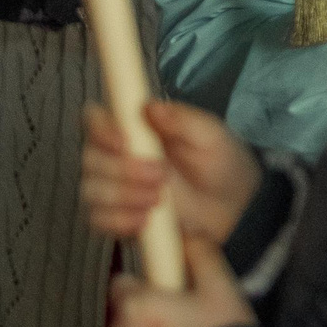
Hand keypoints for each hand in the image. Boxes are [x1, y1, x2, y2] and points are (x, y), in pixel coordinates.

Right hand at [82, 101, 261, 246]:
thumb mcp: (213, 138)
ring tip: (159, 199)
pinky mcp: (118, 217)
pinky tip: (146, 219)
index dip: (103, 130)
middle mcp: (118, 156)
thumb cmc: (222, 164)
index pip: (98, 121)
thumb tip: (151, 106)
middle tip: (161, 175)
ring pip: (91, 190)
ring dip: (123, 195)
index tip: (124, 142)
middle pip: (91, 158)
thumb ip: (184, 119)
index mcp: (137, 129)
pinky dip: (120, 220)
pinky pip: (99, 220)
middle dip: (122, 169)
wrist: (236, 208)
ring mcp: (115, 188)